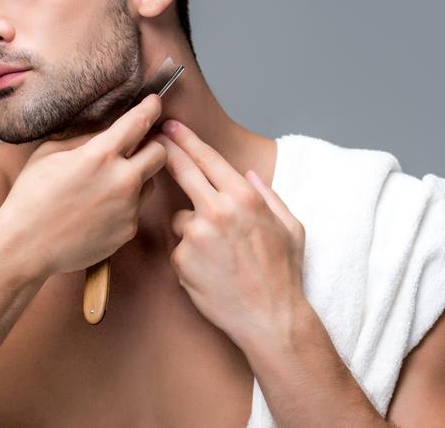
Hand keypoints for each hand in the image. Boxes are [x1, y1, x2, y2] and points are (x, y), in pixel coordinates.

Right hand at [0, 94, 167, 278]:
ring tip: (107, 184)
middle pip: (160, 152)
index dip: (151, 108)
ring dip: (138, 176)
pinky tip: (98, 209)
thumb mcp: (50, 154)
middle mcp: (121, 180)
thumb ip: (84, 139)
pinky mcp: (128, 230)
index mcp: (99, 155)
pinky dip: (124, 204)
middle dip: (152, 145)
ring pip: (150, 182)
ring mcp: (128, 208)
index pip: (139, 122)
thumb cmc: (31, 197)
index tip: (155, 103)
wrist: (25, 246)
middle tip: (138, 145)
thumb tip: (106, 132)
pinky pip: (136, 209)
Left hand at [155, 119, 306, 348]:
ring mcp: (196, 234)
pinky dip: (190, 255)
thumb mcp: (290, 226)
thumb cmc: (283, 273)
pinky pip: (180, 247)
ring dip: (192, 227)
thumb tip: (249, 174)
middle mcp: (218, 210)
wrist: (270, 318)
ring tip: (219, 254)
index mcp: (245, 198)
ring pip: (181, 217)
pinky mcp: (181, 259)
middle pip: (182, 171)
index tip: (171, 126)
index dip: (186, 139)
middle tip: (153, 140)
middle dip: (167, 152)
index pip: (208, 158)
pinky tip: (211, 270)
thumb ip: (268, 195)